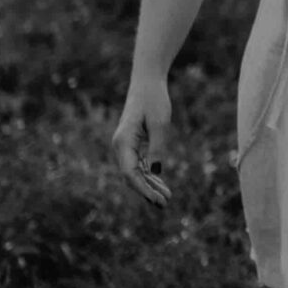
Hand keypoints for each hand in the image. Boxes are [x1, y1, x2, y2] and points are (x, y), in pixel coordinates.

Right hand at [112, 74, 174, 207]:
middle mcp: (121, 146)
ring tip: (167, 198)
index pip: (130, 173)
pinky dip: (150, 175)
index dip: (142, 189)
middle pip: (131, 176)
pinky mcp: (133, 144)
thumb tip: (156, 171)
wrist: (147, 83)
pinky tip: (161, 184)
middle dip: (147, 191)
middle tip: (165, 204)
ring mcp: (125, 146)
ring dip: (150, 185)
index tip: (157, 199)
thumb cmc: (154, 100)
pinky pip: (139, 164)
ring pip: (135, 172)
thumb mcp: (160, 123)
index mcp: (123, 141)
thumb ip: (158, 147)